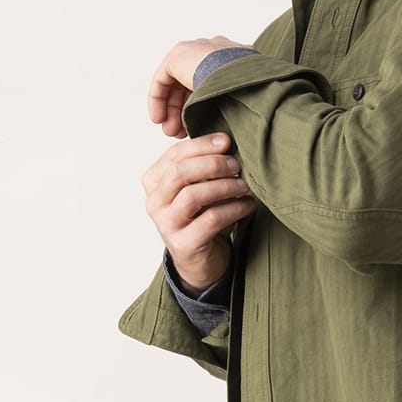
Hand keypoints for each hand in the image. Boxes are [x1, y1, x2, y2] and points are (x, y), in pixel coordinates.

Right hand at [142, 133, 254, 291]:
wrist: (200, 259)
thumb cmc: (200, 215)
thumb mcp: (197, 186)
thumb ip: (203, 165)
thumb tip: (225, 142)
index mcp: (154, 182)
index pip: (174, 154)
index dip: (202, 145)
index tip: (226, 141)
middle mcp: (154, 203)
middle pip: (180, 173)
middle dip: (213, 164)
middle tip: (236, 165)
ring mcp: (166, 225)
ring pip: (193, 196)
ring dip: (224, 186)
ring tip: (244, 186)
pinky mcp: (183, 245)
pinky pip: (210, 220)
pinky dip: (234, 209)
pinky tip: (247, 205)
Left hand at [149, 36, 245, 136]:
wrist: (243, 81)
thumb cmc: (252, 95)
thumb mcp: (243, 101)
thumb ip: (232, 105)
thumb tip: (228, 128)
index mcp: (232, 57)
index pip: (207, 81)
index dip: (197, 107)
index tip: (193, 130)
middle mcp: (212, 49)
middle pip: (189, 83)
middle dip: (182, 111)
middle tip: (179, 133)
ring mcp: (195, 49)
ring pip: (175, 82)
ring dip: (171, 109)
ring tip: (170, 131)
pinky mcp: (178, 55)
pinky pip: (162, 78)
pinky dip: (159, 99)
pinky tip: (160, 119)